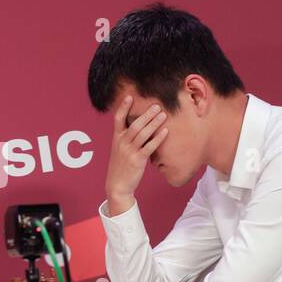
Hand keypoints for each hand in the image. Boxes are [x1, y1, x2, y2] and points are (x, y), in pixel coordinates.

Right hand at [104, 95, 166, 214]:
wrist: (117, 185)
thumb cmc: (121, 166)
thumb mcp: (119, 150)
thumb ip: (126, 138)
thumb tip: (139, 126)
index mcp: (116, 139)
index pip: (118, 119)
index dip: (123, 107)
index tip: (130, 96)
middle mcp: (121, 143)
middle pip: (134, 125)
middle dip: (146, 114)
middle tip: (157, 105)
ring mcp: (129, 152)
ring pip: (142, 134)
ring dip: (154, 123)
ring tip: (163, 115)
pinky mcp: (137, 160)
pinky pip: (149, 147)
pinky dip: (158, 138)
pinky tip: (166, 132)